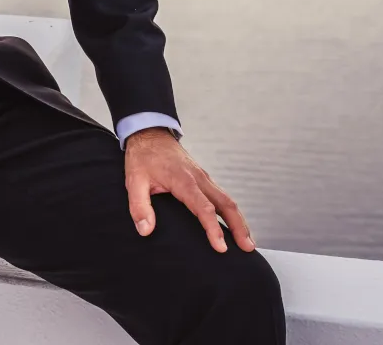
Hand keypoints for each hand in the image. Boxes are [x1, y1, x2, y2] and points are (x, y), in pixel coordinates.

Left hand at [123, 127, 254, 253]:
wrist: (149, 133)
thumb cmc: (142, 156)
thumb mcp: (134, 180)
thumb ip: (139, 206)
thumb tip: (146, 230)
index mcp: (183, 180)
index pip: (204, 207)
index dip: (214, 228)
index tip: (221, 248)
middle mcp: (199, 178)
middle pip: (226, 204)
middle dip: (239, 227)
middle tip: (248, 249)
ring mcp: (203, 177)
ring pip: (227, 200)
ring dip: (239, 220)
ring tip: (247, 243)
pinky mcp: (203, 178)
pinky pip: (221, 195)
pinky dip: (231, 211)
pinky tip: (233, 224)